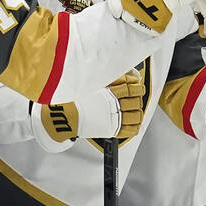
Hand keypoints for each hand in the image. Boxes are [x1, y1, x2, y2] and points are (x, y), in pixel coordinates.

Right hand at [30, 70, 144, 151]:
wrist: (67, 116)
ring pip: (136, 115)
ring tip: (135, 110)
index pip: (131, 88)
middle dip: (138, 99)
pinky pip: (131, 130)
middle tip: (137, 98)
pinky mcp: (112, 130)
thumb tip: (131, 75)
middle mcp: (113, 106)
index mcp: (109, 93)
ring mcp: (113, 119)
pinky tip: (133, 122)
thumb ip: (114, 78)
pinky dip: (136, 126)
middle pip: (135, 101)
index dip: (138, 88)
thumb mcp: (96, 83)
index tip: (139, 87)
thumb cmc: (78, 99)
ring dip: (138, 112)